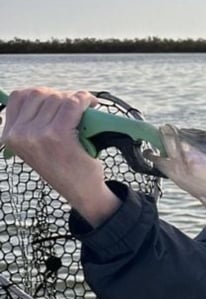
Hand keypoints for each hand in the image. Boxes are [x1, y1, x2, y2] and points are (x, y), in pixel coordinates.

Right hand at [1, 87, 120, 225]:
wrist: (82, 193)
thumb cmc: (64, 169)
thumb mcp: (36, 148)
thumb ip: (32, 124)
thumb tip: (47, 94)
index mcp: (10, 136)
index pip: (19, 97)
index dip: (42, 94)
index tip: (57, 100)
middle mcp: (19, 134)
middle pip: (40, 94)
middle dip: (60, 96)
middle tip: (76, 105)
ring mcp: (37, 134)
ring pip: (57, 98)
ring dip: (74, 99)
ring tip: (85, 108)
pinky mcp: (58, 135)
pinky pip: (72, 104)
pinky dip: (84, 99)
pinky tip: (92, 104)